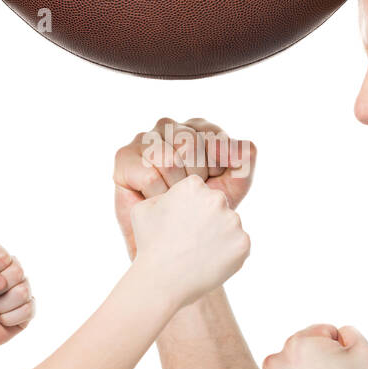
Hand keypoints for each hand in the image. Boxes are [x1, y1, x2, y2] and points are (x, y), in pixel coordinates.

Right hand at [114, 116, 255, 258]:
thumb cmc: (205, 209)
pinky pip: (149, 175)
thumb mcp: (235, 184)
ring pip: (169, 160)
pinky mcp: (124, 157)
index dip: (216, 169)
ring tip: (173, 198)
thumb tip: (227, 144)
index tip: (210, 182)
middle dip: (195, 179)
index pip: (215, 138)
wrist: (177, 242)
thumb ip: (243, 157)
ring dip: (175, 190)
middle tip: (189, 194)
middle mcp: (171, 126)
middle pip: (190, 145)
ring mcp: (145, 138)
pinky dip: (158, 196)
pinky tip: (157, 200)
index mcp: (200, 128)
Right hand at [129, 174, 250, 310]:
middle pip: (217, 205)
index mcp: (194, 186)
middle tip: (191, 240)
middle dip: (207, 219)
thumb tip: (173, 196)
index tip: (181, 224)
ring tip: (199, 253)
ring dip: (219, 236)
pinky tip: (210, 262)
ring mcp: (233, 221)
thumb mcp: (143, 210)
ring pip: (229, 225)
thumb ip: (162, 196)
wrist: (162, 281)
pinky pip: (238, 245)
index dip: (190, 207)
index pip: (200, 191)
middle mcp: (217, 199)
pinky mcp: (243, 243)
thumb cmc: (149, 245)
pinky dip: (228, 253)